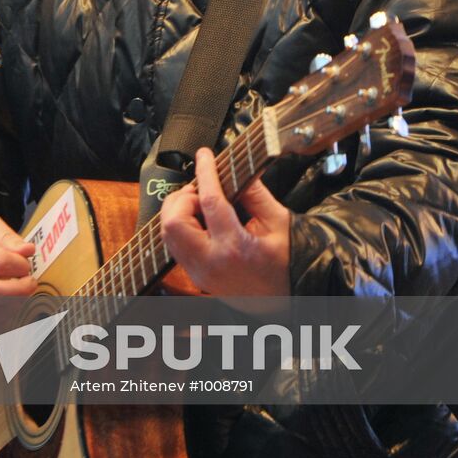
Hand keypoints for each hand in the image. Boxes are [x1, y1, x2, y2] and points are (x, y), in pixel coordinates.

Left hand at [159, 147, 290, 296]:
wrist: (289, 301)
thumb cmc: (289, 264)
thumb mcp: (279, 222)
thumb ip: (255, 193)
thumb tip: (237, 169)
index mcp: (234, 248)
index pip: (209, 201)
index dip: (205, 172)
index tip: (204, 155)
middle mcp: (210, 264)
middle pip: (172, 222)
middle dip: (182, 197)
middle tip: (202, 190)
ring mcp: (200, 274)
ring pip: (167, 235)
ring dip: (178, 212)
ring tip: (201, 204)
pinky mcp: (196, 278)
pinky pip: (175, 247)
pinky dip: (181, 227)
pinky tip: (200, 220)